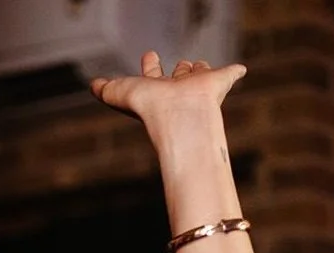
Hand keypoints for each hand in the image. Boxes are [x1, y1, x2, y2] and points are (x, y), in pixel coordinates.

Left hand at [90, 52, 245, 131]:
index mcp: (157, 91)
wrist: (180, 116)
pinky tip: (240, 69)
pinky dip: (235, 71)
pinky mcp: (219, 82)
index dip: (151, 67)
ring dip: (199, 69)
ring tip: (199, 66)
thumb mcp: (119, 94)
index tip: (150, 55)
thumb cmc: (151, 109)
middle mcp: (178, 89)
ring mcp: (199, 87)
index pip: (153, 76)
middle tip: (179, 64)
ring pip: (200, 73)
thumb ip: (106, 90)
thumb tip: (92, 85)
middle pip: (179, 75)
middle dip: (178, 69)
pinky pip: (230, 74)